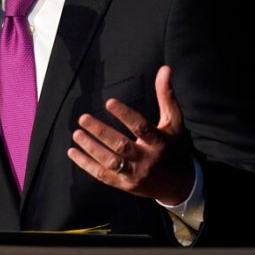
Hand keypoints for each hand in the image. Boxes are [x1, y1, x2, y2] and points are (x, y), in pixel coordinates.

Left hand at [66, 65, 193, 205]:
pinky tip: (73, 152)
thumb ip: (166, 96)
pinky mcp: (125, 185)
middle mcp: (147, 160)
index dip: (125, 115)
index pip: (141, 127)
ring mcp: (135, 174)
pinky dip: (86, 165)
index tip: (109, 102)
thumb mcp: (174, 122)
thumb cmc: (175, 148)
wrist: (181, 186)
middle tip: (83, 118)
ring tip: (76, 133)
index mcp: (159, 142)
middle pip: (121, 146)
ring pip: (110, 162)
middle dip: (101, 132)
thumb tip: (164, 69)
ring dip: (91, 148)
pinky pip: (103, 176)